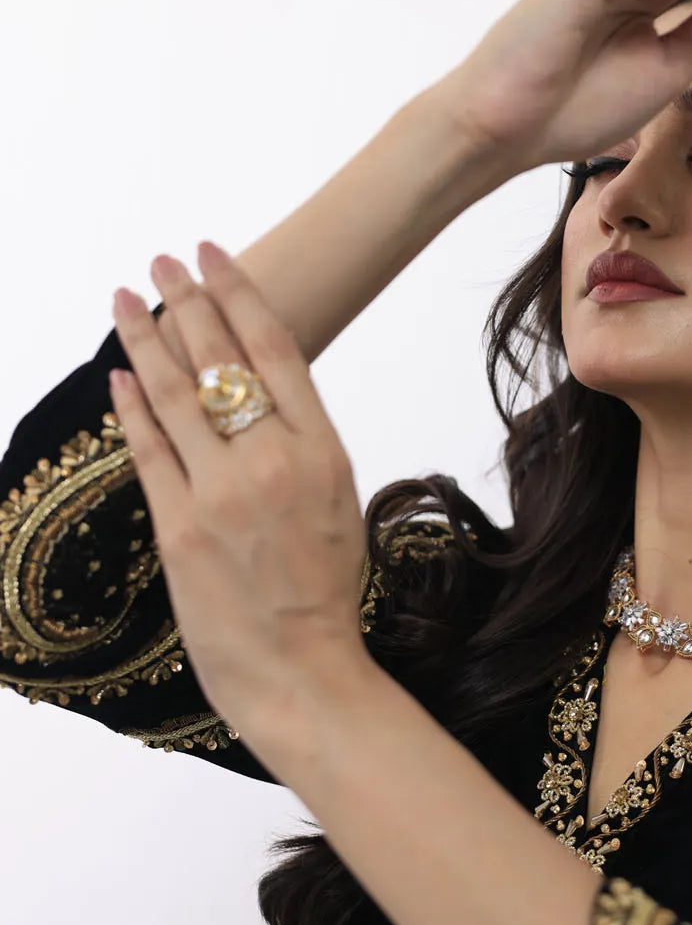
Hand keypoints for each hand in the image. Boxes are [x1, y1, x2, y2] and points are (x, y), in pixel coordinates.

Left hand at [108, 242, 372, 750]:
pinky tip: (121, 375)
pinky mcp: (180, 527)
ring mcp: (222, 493)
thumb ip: (304, 448)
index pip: (275, 349)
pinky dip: (133, 407)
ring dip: (145, 338)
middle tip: (163, 261)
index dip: (240, 294)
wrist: (303, 670)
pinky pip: (149, 450)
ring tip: (124, 298)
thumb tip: (260, 398)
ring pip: (175, 395)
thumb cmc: (328, 595)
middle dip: (187, 300)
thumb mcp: (339, 505)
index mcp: (323, 452)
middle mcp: (272, 462)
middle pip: (220, 359)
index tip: (215, 254)